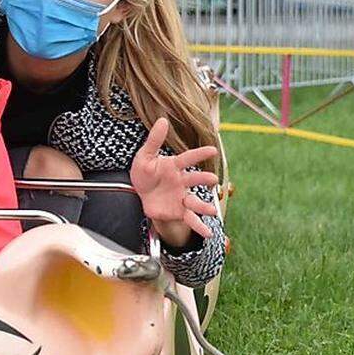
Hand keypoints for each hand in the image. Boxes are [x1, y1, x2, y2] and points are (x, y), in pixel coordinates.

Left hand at [130, 118, 219, 240]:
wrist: (141, 194)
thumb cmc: (145, 173)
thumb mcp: (144, 157)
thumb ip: (154, 140)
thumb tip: (162, 120)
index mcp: (174, 166)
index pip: (187, 158)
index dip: (199, 153)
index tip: (213, 148)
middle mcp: (182, 181)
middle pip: (195, 180)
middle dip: (204, 179)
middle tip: (212, 179)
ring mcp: (182, 197)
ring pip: (195, 201)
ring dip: (204, 206)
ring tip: (213, 211)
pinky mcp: (180, 210)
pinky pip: (191, 219)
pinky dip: (199, 226)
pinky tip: (208, 233)